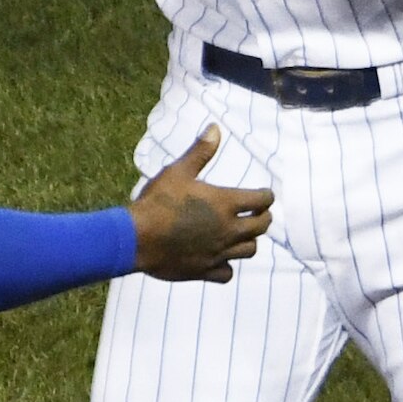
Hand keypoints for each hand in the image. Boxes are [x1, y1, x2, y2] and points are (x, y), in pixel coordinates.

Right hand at [129, 127, 275, 280]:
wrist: (136, 238)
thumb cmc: (158, 201)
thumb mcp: (178, 171)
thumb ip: (200, 152)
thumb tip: (215, 128)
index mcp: (225, 204)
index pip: (262, 200)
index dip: (266, 196)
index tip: (264, 194)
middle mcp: (228, 230)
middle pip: (261, 227)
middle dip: (263, 218)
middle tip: (257, 213)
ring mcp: (218, 252)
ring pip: (249, 250)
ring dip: (249, 240)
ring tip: (241, 234)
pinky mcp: (205, 270)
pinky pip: (227, 273)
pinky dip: (227, 266)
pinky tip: (219, 258)